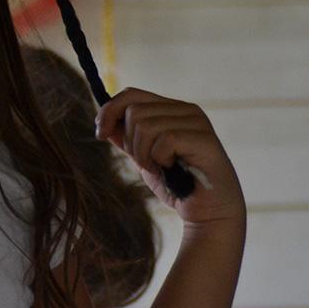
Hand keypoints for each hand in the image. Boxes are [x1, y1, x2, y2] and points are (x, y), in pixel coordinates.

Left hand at [95, 88, 245, 228]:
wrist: (208, 213)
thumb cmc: (177, 185)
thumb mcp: (143, 158)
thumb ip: (126, 140)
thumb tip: (104, 123)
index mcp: (171, 109)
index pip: (131, 94)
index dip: (110, 111)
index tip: (100, 133)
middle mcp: (185, 109)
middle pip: (134, 111)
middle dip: (131, 143)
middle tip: (147, 163)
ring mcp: (196, 122)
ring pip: (145, 125)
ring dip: (144, 155)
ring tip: (160, 168)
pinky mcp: (204, 138)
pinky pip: (164, 141)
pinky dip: (160, 160)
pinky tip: (172, 170)